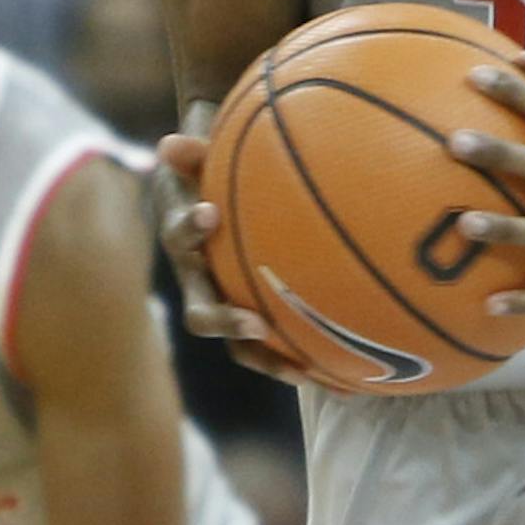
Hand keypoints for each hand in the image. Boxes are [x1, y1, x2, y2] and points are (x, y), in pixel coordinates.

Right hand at [153, 133, 310, 383]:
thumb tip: (169, 144)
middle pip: (204, 315)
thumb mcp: (199, 160)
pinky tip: (355, 381)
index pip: (179, 240)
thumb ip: (192, 152)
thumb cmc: (209, 177)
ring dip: (274, 362)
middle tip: (254, 324)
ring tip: (311, 375)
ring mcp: (230, 308)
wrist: (209, 207)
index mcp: (186, 244)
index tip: (209, 215)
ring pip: (245, 347)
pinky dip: (313, 366)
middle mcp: (202, 284)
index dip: (189, 230)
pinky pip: (283, 350)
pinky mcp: (259, 325)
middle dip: (228, 322)